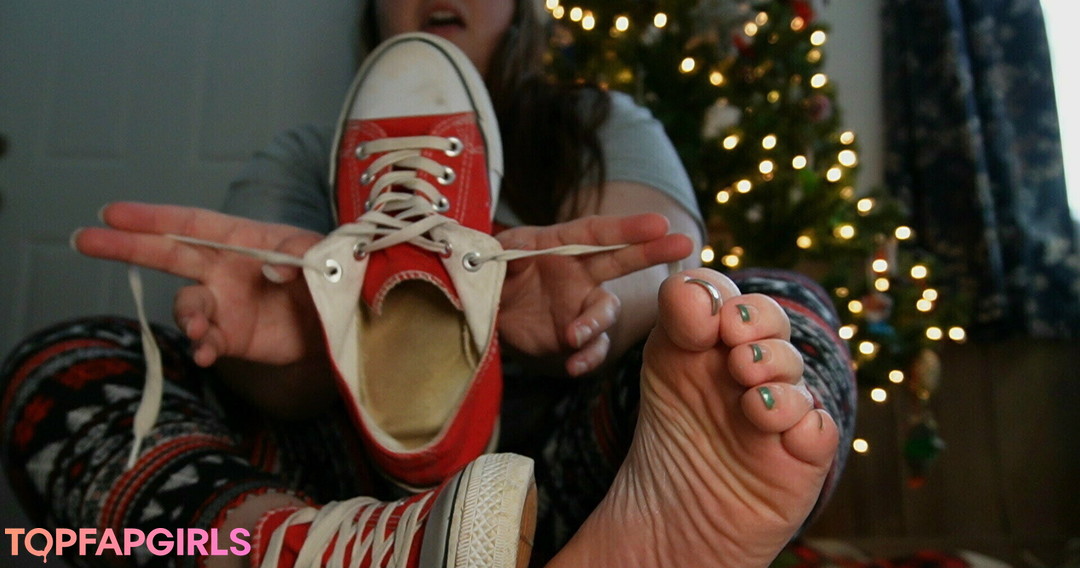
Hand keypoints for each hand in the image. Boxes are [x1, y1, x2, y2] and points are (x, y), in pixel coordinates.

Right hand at [73, 202, 324, 367]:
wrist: (342, 326)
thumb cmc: (332, 279)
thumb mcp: (325, 258)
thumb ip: (303, 256)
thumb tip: (275, 266)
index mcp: (245, 239)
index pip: (194, 223)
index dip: (154, 216)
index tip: (113, 212)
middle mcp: (226, 268)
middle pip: (169, 253)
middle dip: (127, 246)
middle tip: (85, 239)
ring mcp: (225, 303)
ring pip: (187, 304)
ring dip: (188, 316)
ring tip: (201, 329)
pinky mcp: (231, 336)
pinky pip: (206, 341)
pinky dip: (202, 346)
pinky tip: (207, 352)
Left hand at [495, 213, 692, 376]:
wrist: (485, 312)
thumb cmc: (493, 273)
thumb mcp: (493, 257)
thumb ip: (507, 254)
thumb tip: (519, 255)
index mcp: (562, 244)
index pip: (598, 232)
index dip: (628, 228)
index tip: (659, 224)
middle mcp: (580, 271)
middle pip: (622, 259)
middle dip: (652, 252)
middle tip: (684, 244)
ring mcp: (581, 305)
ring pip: (605, 311)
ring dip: (595, 322)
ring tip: (573, 336)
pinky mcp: (575, 337)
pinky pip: (592, 348)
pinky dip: (587, 357)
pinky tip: (574, 365)